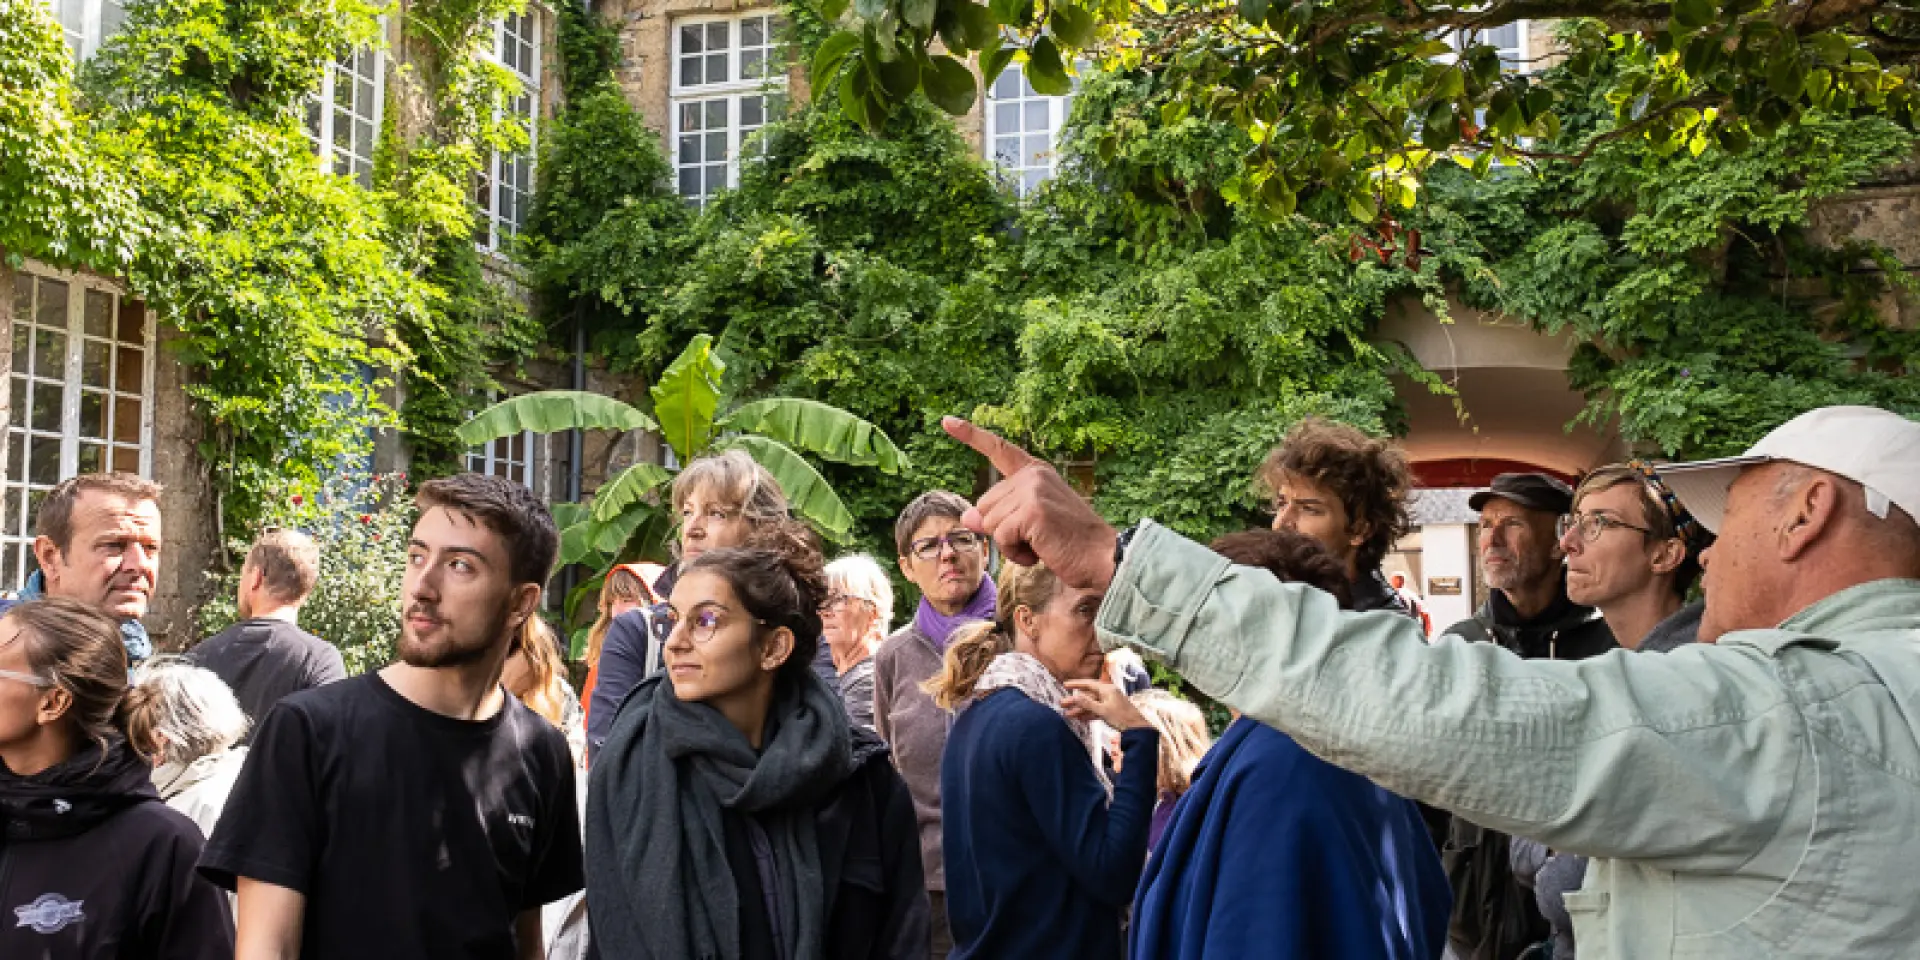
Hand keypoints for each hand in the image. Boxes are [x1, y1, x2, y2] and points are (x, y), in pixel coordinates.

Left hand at [941, 417, 1119, 590]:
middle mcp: (1033, 475)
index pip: (999, 450)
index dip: (971, 435)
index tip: (947, 421)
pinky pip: (1000, 536)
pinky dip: (1015, 553)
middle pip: (984, 504)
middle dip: (1002, 529)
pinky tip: (1040, 552)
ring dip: (1010, 544)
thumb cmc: (1069, 543)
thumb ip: (999, 515)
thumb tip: (967, 517)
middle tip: (1036, 537)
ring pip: (990, 522)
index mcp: (1036, 472)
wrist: (1102, 557)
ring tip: (1041, 544)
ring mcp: (1032, 490)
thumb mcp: (1028, 524)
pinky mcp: (1032, 510)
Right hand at [1063, 679, 1151, 730]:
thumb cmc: (1122, 717)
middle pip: (1088, 696)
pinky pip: (1096, 711)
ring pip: (1091, 705)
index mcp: (1107, 690)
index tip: (1065, 685)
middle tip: (1062, 703)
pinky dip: (1088, 714)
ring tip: (1067, 714)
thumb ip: (1088, 703)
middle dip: (1075, 700)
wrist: (1137, 729)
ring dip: (1080, 709)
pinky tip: (1079, 718)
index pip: (1088, 684)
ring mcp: (1109, 703)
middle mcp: (1108, 694)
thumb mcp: (1102, 710)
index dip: (1076, 684)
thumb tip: (1075, 696)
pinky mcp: (1110, 712)